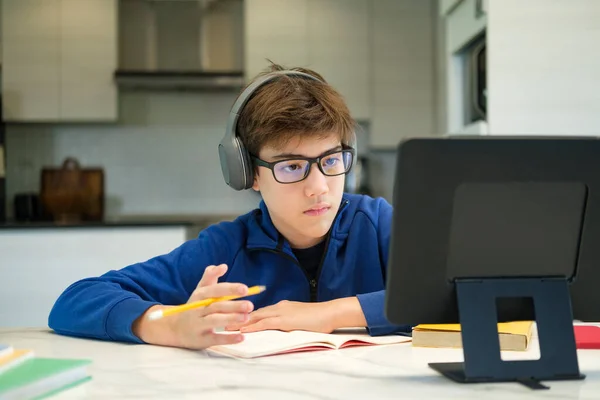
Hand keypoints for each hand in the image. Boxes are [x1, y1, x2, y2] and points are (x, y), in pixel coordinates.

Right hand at [133, 264, 253, 349]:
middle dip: (234, 305)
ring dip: (231, 319)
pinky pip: (215, 339)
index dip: (230, 289)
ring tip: (246, 317)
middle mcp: (197, 309)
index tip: (245, 289)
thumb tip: (223, 265)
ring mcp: (198, 325)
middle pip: (216, 306)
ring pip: (214, 321)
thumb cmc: (193, 307)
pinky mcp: (201, 340)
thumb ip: (210, 277)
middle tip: (250, 305)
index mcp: (199, 296)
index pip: (215, 290)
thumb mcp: (199, 291)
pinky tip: (241, 337)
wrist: (174, 328)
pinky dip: (228, 338)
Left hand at [227, 300, 335, 333]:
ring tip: (226, 325)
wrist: (330, 313)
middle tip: (223, 319)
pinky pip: (264, 323)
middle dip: (238, 315)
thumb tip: (282, 326)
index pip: (261, 310)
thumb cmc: (320, 317)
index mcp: (282, 306)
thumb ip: (289, 320)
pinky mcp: (284, 320)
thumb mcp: (301, 318)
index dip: (246, 314)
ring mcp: (281, 312)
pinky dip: (252, 326)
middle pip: (254, 312)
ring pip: (256, 316)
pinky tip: (243, 329)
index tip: (234, 316)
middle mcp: (279, 307)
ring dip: (240, 321)